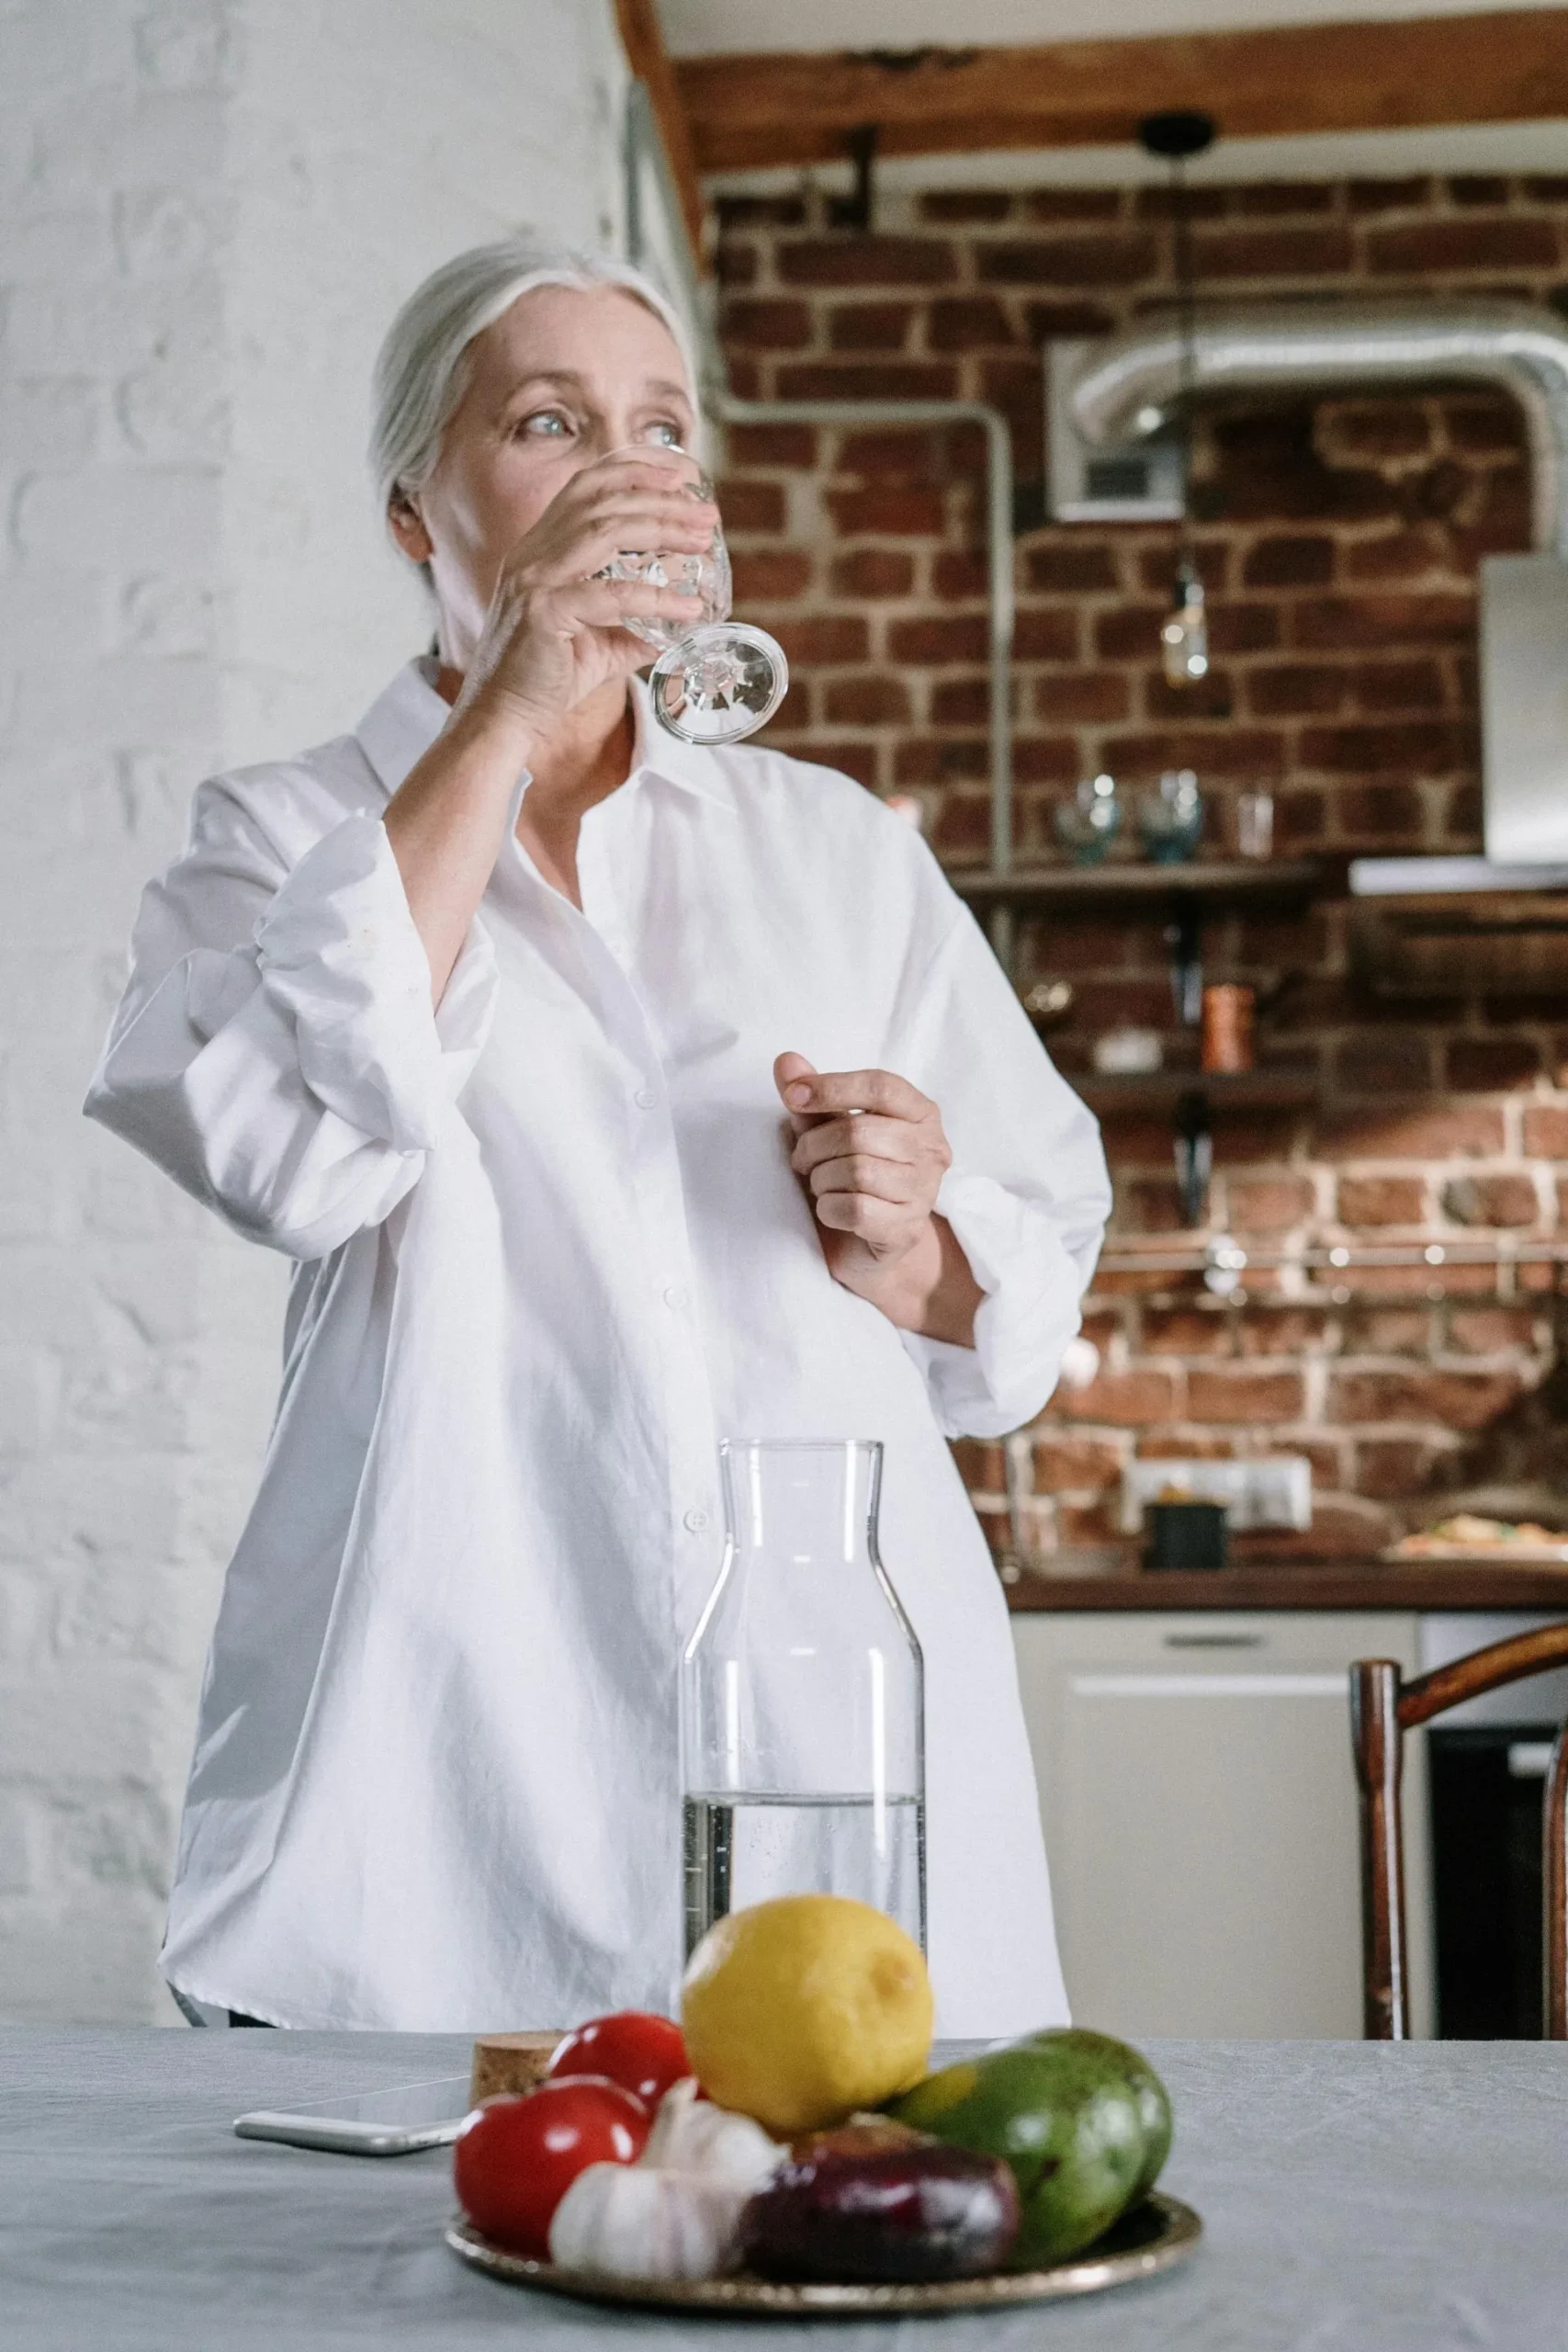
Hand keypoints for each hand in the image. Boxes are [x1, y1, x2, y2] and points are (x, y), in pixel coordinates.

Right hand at [456, 446, 712, 738]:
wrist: (502, 719)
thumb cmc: (544, 682)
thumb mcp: (597, 644)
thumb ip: (634, 627)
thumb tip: (679, 623)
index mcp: (539, 550)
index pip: (584, 487)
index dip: (631, 469)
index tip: (677, 472)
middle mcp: (532, 554)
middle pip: (602, 501)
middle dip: (659, 498)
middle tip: (706, 513)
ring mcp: (534, 580)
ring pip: (605, 532)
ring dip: (661, 529)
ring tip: (702, 539)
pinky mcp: (544, 613)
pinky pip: (611, 596)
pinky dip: (655, 598)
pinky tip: (688, 606)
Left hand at [775, 1052, 981, 1343]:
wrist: (864, 1246)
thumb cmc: (848, 1180)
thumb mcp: (827, 1133)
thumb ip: (810, 1099)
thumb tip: (786, 1061)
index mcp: (920, 1114)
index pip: (880, 1086)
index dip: (832, 1087)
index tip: (793, 1096)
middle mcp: (931, 1149)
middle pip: (859, 1131)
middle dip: (815, 1146)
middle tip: (802, 1161)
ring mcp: (924, 1192)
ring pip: (857, 1171)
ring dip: (821, 1179)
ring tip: (819, 1185)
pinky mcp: (906, 1230)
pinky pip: (857, 1210)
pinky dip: (829, 1209)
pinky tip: (830, 1211)